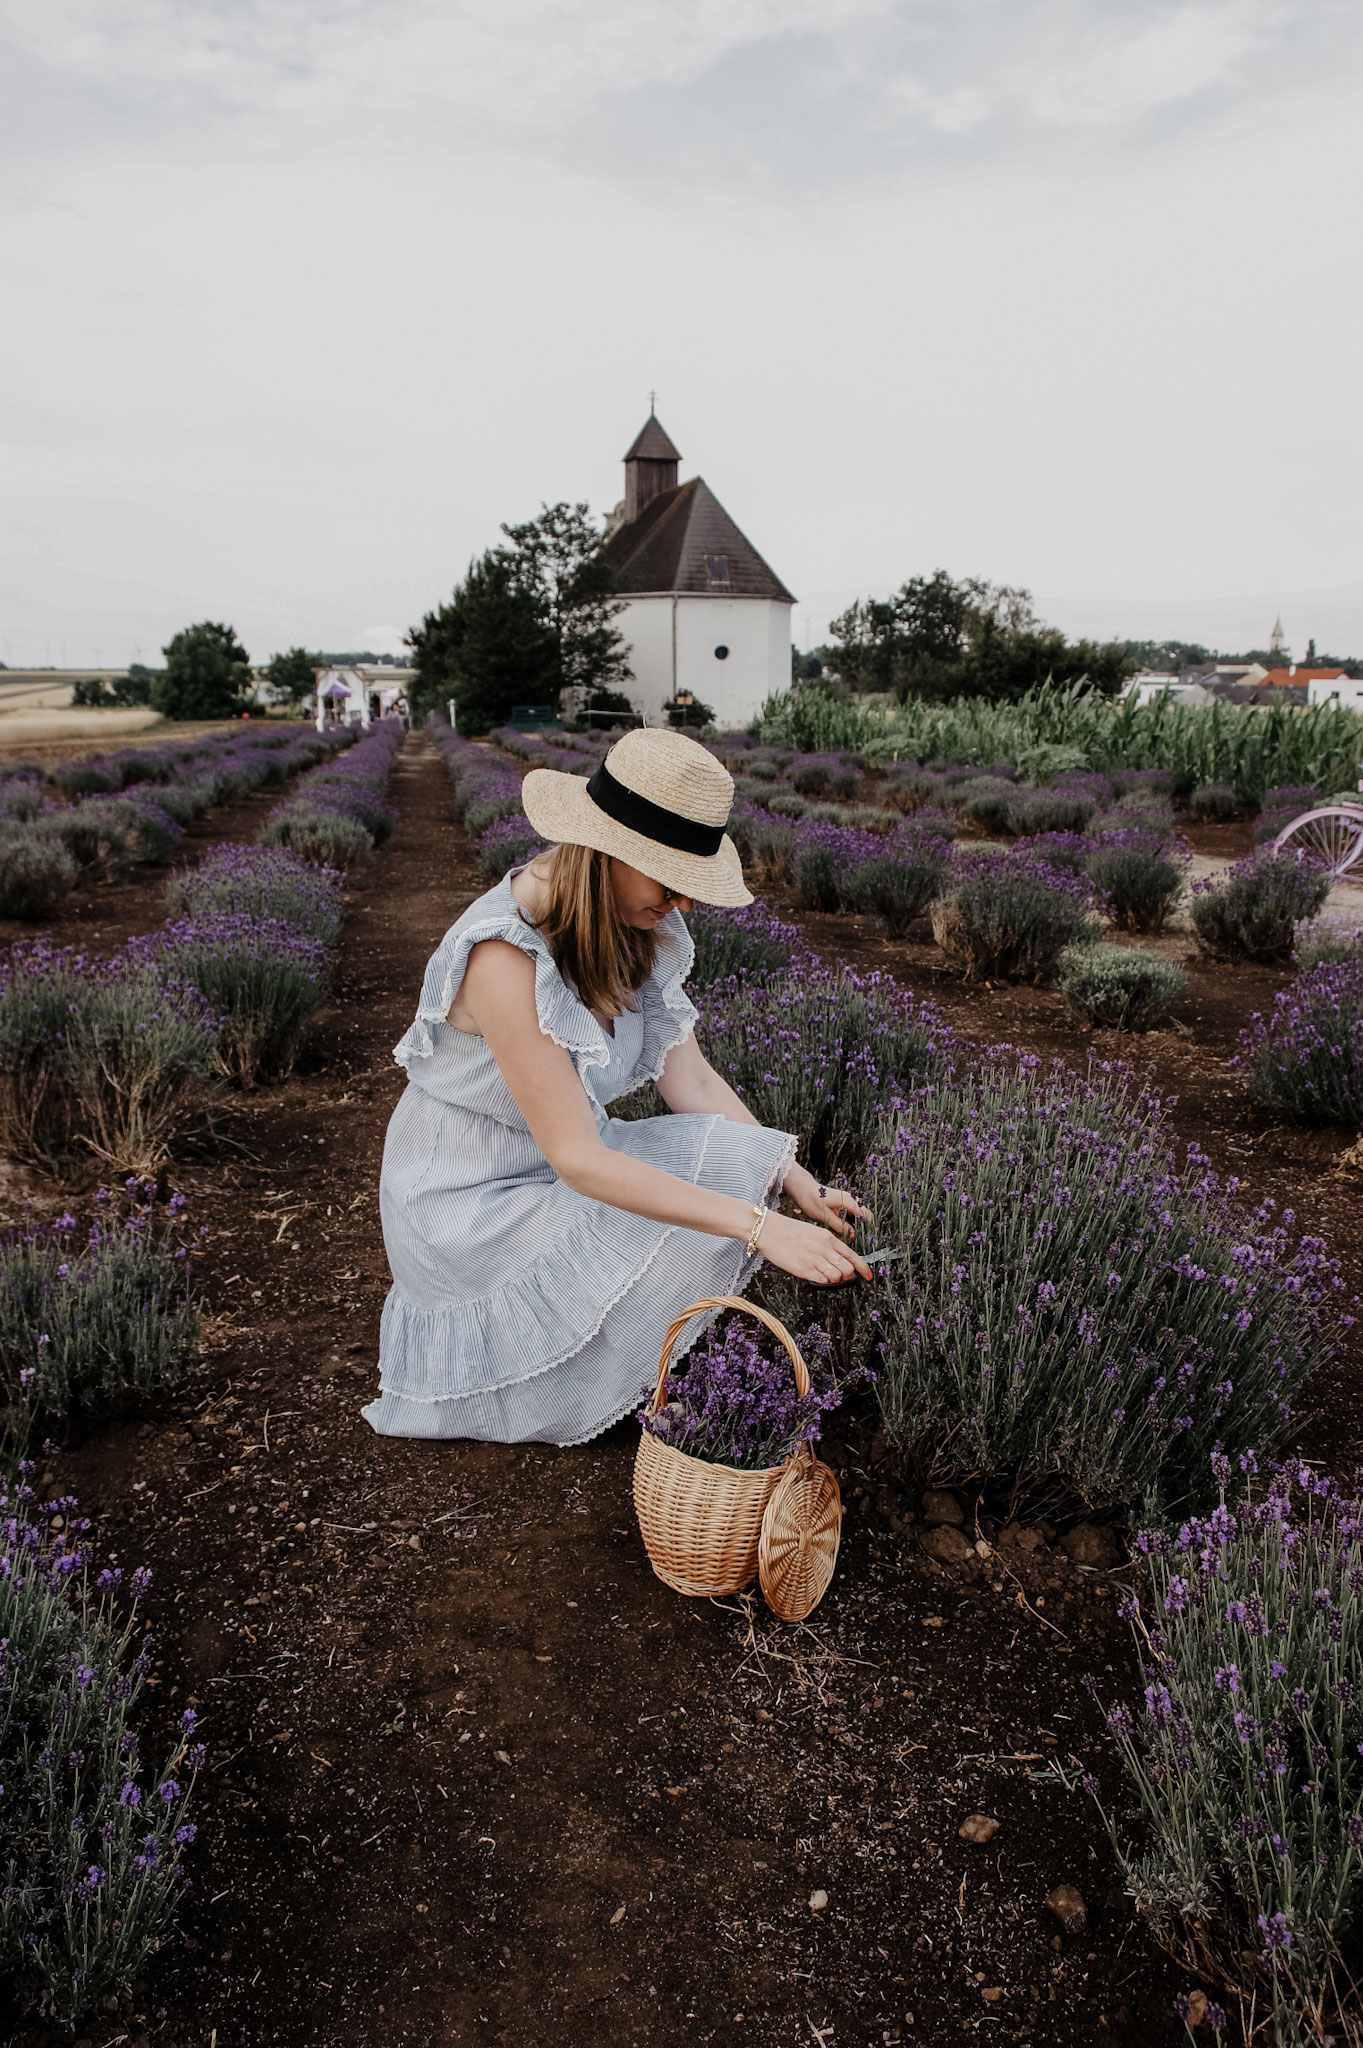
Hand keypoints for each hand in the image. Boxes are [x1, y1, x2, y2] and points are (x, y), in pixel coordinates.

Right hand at [756, 1210, 872, 1286]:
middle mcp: (824, 1248)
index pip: (852, 1255)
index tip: (868, 1276)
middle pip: (848, 1269)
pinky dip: (822, 1281)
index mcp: (828, 1238)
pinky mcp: (803, 1269)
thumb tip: (841, 1261)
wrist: (769, 1230)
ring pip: (837, 1277)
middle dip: (848, 1276)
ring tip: (826, 1275)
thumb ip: (828, 1245)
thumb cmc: (790, 1232)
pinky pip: (822, 1281)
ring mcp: (814, 1259)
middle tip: (842, 1277)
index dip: (863, 1268)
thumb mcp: (814, 1233)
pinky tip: (815, 1275)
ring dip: (835, 1280)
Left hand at [784, 1165, 871, 1241]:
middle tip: (856, 1240)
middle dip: (862, 1228)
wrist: (802, 1188)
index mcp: (848, 1201)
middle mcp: (851, 1199)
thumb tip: (853, 1236)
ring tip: (847, 1237)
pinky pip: (851, 1215)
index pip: (866, 1216)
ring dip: (855, 1226)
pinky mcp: (842, 1204)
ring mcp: (847, 1200)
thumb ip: (840, 1226)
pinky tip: (841, 1231)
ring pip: (858, 1216)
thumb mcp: (825, 1216)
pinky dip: (849, 1223)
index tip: (865, 1240)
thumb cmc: (811, 1200)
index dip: (868, 1228)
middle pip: (865, 1215)